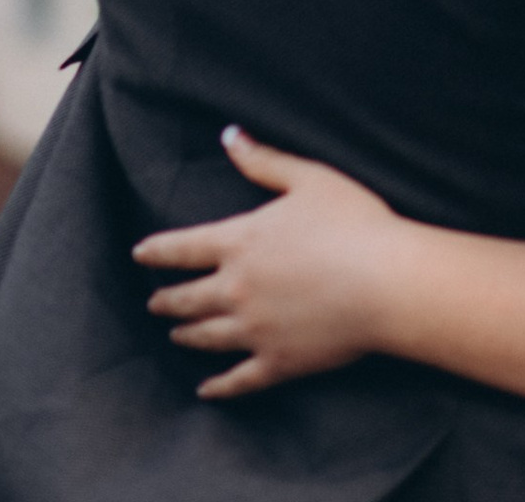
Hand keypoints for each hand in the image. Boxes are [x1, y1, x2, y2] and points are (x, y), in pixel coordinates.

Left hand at [134, 127, 408, 399]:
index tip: (140, 254)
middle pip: (187, 298)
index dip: (157, 250)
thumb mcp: (309, 178)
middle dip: (167, 299)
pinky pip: (237, 379)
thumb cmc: (352, 221)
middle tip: (154, 302)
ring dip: (186, 334)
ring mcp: (254, 330)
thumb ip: (264, 160)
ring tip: (176, 334)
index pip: (183, 247)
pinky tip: (205, 390)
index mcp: (240, 242)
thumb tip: (229, 134)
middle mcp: (236, 289)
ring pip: (205, 337)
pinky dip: (217, 386)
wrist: (384, 281)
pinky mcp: (277, 361)